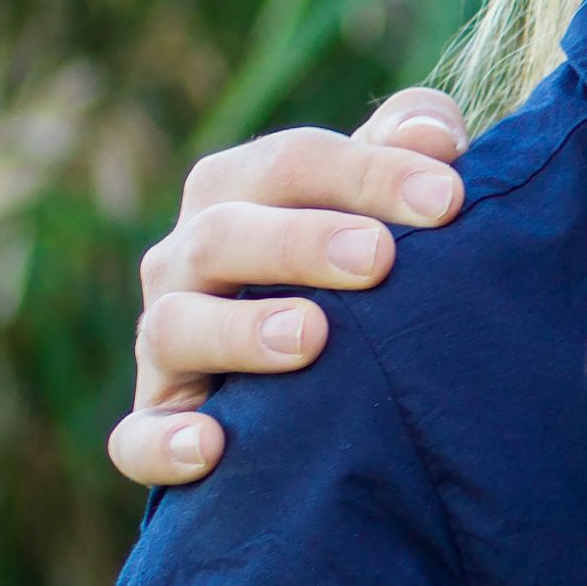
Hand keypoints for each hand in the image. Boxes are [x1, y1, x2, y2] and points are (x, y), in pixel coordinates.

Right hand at [111, 91, 470, 489]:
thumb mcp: (384, 194)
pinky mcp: (159, 419)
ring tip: (312, 336)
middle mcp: (187, 259)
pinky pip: (138, 438)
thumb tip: (436, 138)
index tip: (448, 198)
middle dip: (299, 241)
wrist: (322, 364)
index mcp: (237, 190)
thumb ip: (411, 146)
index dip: (368, 172)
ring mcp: (166, 340)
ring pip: (173, 326)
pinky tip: (214, 448)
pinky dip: (166, 443)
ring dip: (238, 331)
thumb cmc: (362, 258)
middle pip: (222, 234)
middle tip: (377, 257)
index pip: (290, 163)